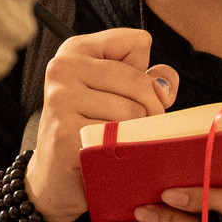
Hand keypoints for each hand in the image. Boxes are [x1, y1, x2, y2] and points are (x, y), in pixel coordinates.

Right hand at [25, 28, 176, 221]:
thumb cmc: (93, 129)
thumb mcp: (120, 95)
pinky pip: (119, 138)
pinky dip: (124, 151)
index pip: (139, 42)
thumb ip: (150, 80)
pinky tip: (108, 156)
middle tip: (134, 130)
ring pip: (134, 112)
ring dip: (137, 135)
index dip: (145, 73)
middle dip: (150, 110)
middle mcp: (62, 68)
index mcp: (76, 50)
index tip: (129, 95)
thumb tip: (164, 85)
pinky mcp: (64, 132)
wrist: (57, 178)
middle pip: (140, 81)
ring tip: (118, 143)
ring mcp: (61, 99)